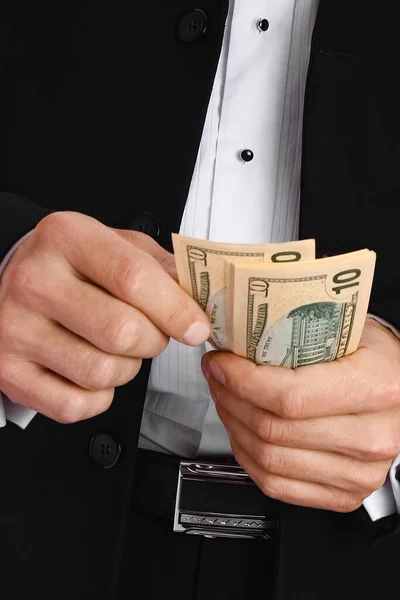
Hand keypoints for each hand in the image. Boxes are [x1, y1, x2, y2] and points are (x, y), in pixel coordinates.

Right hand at [0, 212, 209, 422]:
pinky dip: (98, 397)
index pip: (133, 279)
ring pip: (102, 373)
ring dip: (127, 369)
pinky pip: (75, 405)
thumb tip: (197, 301)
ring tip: (116, 348)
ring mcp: (16, 330)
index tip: (196, 327)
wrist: (7, 278)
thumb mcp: (114, 243)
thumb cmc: (68, 263)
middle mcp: (35, 283)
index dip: (176, 309)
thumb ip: (158, 266)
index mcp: (66, 239)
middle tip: (151, 333)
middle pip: (122, 332)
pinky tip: (91, 371)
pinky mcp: (9, 372)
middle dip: (154, 341)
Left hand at [202, 318, 399, 511]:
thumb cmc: (376, 360)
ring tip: (225, 399)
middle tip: (217, 376)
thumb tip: (237, 335)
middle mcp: (372, 437)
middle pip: (273, 429)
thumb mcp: (350, 331)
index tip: (221, 363)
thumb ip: (299, 335)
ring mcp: (359, 473)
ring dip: (233, 426)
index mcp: (376, 387)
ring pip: (269, 459)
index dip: (242, 381)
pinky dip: (247, 458)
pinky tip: (241, 432)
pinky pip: (277, 485)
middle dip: (230, 399)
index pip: (289, 396)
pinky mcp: (343, 495)